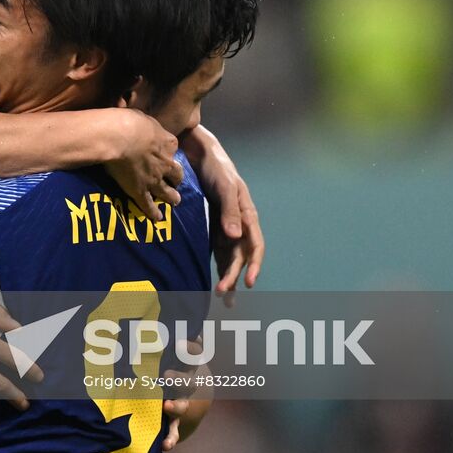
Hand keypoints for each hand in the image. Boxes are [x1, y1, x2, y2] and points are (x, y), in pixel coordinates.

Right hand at [103, 109, 182, 222]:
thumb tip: (141, 123)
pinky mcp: (140, 191)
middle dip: (177, 179)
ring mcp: (154, 179)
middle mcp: (165, 163)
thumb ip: (145, 125)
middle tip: (175, 182)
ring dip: (172, 198)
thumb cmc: (127, 122)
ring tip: (174, 201)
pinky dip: (154, 214)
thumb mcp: (142, 117)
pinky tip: (157, 219)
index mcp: (167, 143)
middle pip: (177, 174)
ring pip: (168, 193)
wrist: (118, 137)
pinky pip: (149, 206)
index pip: (173, 148)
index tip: (165, 153)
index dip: (169, 152)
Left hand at [161, 340, 212, 449]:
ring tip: (167, 406)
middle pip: (190, 381)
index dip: (191, 349)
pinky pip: (176, 432)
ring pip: (184, 406)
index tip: (181, 343)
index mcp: (193, 367)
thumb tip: (178, 301)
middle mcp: (193, 386)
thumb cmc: (183, 370)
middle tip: (165, 374)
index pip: (195, 356)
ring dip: (177, 406)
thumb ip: (183, 334)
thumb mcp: (185, 353)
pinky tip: (165, 445)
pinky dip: (171, 439)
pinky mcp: (179, 423)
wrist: (194, 406)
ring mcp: (187, 405)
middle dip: (179, 378)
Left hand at [181, 126, 262, 301]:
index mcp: (248, 215)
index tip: (248, 283)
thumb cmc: (215, 167)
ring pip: (230, 257)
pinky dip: (216, 265)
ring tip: (222, 298)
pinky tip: (212, 280)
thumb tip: (235, 236)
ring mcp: (226, 227)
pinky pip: (216, 250)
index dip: (253, 265)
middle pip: (240, 256)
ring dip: (228, 277)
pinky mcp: (211, 227)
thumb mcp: (224, 186)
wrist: (197, 153)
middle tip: (223, 295)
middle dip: (234, 277)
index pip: (255, 246)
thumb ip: (230, 210)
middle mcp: (239, 224)